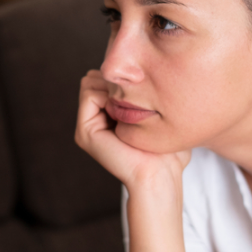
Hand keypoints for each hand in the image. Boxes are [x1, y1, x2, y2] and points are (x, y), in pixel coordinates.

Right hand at [75, 70, 190, 194]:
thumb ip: (146, 97)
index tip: (143, 87)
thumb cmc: (167, 151)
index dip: (121, 76)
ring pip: (89, 82)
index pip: (104, 79)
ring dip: (111, 85)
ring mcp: (87, 127)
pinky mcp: (84, 132)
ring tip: (131, 102)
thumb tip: (144, 76)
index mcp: (107, 118)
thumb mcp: (158, 119)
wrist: (160, 175)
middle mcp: (94, 121)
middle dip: (114, 78)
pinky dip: (107, 94)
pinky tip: (124, 109)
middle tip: (136, 93)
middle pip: (94, 78)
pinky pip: (89, 94)